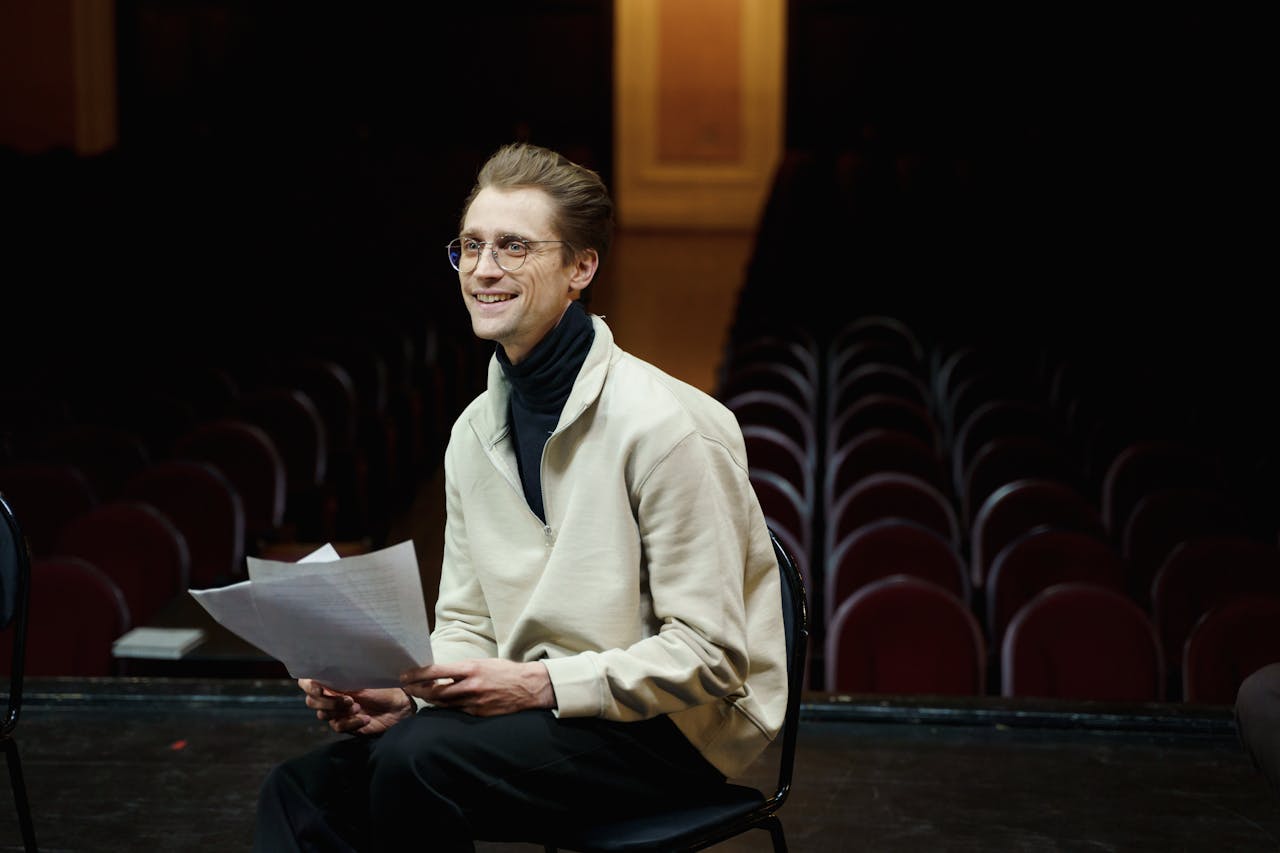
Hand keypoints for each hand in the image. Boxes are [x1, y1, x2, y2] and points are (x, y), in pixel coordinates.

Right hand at [297, 678, 414, 735]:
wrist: (399, 705)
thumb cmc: (382, 687)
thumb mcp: (363, 681)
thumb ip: (343, 681)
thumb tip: (326, 678)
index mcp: (332, 681)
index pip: (307, 682)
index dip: (309, 686)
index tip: (320, 688)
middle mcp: (330, 696)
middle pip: (311, 702)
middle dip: (327, 702)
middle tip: (349, 699)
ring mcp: (336, 712)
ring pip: (323, 715)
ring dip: (340, 711)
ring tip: (358, 707)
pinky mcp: (345, 725)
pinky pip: (338, 727)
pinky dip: (351, 722)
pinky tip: (365, 719)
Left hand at [400, 660, 555, 716]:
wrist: (528, 687)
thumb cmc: (505, 671)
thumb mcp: (483, 663)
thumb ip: (463, 669)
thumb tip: (441, 673)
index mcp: (471, 668)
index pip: (437, 672)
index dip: (418, 675)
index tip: (405, 676)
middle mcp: (470, 685)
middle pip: (435, 692)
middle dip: (418, 691)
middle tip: (408, 689)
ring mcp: (474, 702)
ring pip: (444, 704)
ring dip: (430, 700)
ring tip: (422, 696)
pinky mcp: (479, 713)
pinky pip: (458, 711)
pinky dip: (448, 707)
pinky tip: (443, 704)